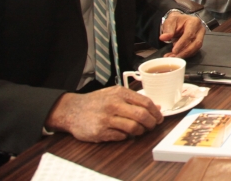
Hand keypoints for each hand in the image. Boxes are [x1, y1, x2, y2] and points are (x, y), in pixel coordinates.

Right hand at [44, 86, 162, 141]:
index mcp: (120, 93)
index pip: (145, 102)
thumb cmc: (96, 101)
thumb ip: (135, 99)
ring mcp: (106, 119)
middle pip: (142, 115)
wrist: (71, 110)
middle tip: (153, 126)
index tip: (159, 117)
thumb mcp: (115, 94)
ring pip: (133, 127)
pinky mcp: (100, 132)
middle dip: (151, 123)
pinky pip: (121, 137)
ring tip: (140, 131)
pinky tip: (124, 133)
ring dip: (140, 131)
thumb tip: (157, 107)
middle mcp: (113, 105)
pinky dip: (126, 136)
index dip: (156, 111)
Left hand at [159, 12, 204, 56]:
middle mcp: (200, 30)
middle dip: (185, 52)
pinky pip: (194, 51)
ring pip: (195, 49)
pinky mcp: (198, 43)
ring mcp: (201, 37)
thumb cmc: (176, 21)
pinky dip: (185, 55)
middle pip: (196, 43)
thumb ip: (167, 30)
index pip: (189, 34)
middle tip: (174, 57)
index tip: (174, 51)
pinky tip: (176, 56)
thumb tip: (163, 38)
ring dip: (184, 55)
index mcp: (194, 22)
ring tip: (173, 58)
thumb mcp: (170, 22)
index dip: (182, 43)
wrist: (180, 22)